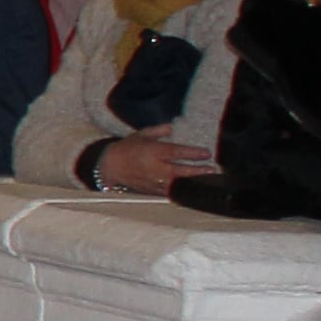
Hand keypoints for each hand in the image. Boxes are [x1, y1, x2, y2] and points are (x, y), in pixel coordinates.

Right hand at [95, 134, 212, 197]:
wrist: (109, 166)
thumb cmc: (127, 148)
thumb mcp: (142, 134)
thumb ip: (159, 130)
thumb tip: (173, 128)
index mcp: (152, 151)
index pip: (176, 152)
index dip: (193, 153)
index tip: (206, 153)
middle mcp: (153, 167)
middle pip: (179, 171)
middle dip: (197, 171)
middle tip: (211, 169)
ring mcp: (152, 181)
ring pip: (176, 184)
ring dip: (191, 182)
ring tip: (206, 180)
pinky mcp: (151, 190)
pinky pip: (169, 192)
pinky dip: (181, 190)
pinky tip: (191, 188)